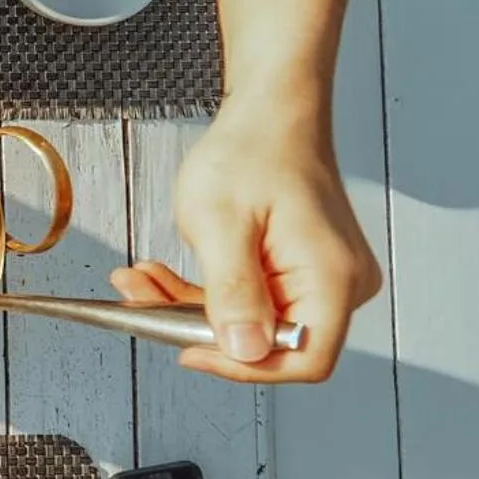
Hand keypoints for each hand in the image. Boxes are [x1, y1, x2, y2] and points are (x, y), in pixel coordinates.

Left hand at [112, 105, 379, 382]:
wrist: (270, 112)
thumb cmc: (252, 151)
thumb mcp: (222, 223)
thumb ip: (233, 291)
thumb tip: (243, 351)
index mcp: (332, 278)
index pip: (302, 361)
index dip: (242, 365)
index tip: (188, 349)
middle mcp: (339, 285)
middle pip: (269, 343)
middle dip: (197, 328)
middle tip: (142, 298)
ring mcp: (320, 280)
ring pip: (249, 323)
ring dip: (187, 308)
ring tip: (139, 279)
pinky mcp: (297, 272)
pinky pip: (248, 300)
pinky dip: (200, 292)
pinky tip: (159, 275)